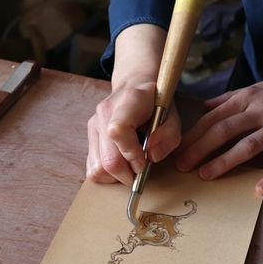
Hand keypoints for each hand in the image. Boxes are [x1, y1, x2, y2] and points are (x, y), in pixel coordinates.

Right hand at [86, 23, 181, 185]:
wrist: (134, 87)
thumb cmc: (156, 105)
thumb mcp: (173, 117)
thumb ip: (168, 137)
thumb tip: (151, 156)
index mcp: (128, 101)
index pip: (118, 131)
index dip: (131, 154)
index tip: (144, 162)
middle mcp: (105, 112)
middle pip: (108, 159)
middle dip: (128, 174)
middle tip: (141, 170)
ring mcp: (94, 125)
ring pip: (98, 168)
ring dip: (117, 176)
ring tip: (130, 166)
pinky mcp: (89, 137)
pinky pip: (92, 168)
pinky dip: (107, 174)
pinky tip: (120, 164)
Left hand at [176, 70, 262, 194]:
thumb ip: (233, 97)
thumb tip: (205, 105)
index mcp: (251, 97)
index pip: (214, 116)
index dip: (193, 134)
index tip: (176, 149)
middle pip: (224, 130)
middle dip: (199, 149)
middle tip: (181, 166)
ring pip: (248, 145)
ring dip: (224, 162)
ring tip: (206, 176)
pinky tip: (259, 190)